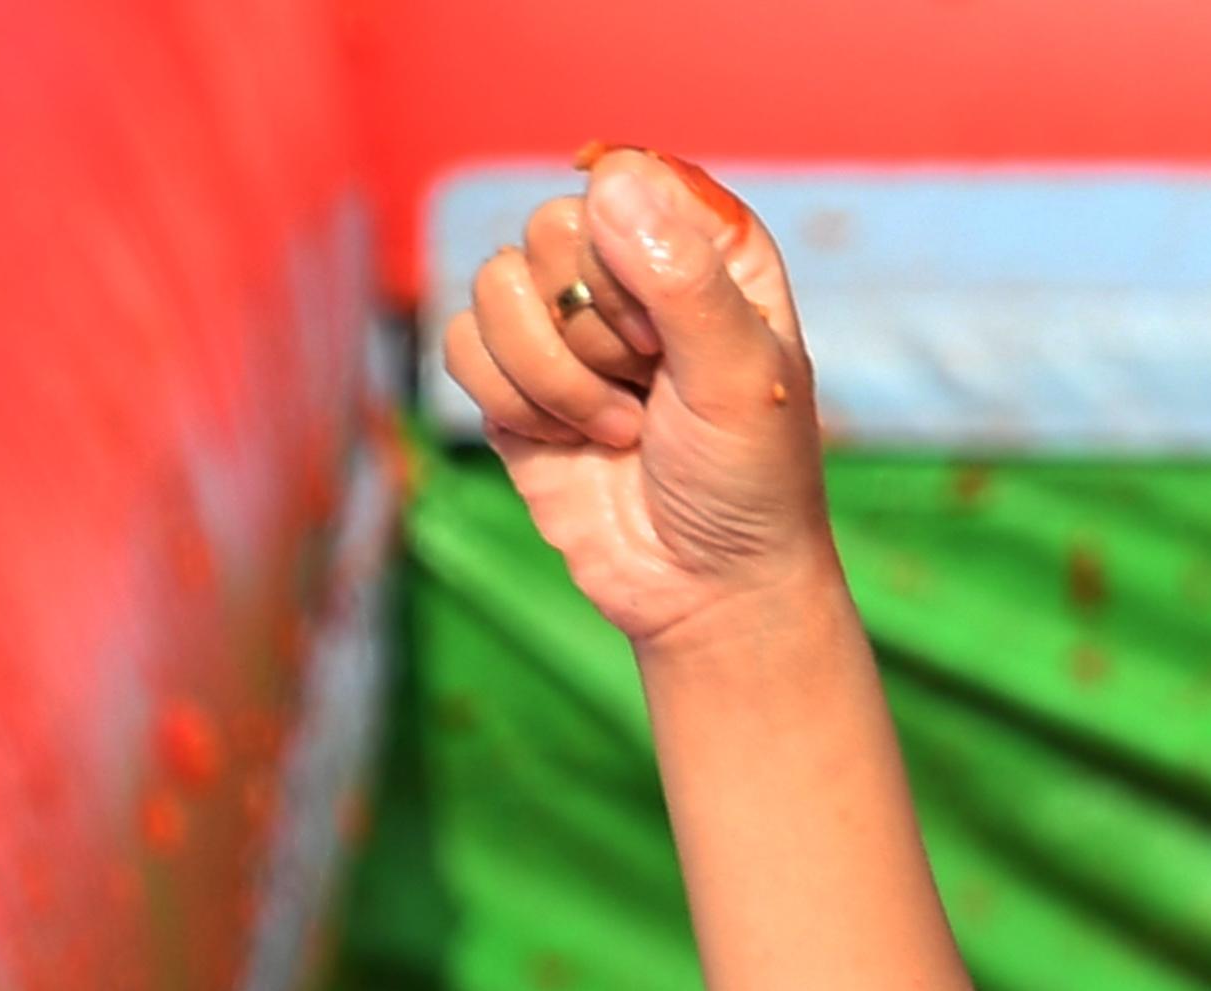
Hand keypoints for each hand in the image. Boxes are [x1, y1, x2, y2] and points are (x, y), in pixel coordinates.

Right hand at [436, 149, 830, 647]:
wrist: (708, 590)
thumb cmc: (749, 482)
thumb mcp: (742, 376)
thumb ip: (683, 276)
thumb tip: (606, 180)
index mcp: (705, 245)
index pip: (627, 180)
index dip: (631, 256)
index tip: (666, 335)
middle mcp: (630, 268)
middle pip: (550, 227)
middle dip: (596, 331)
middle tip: (650, 390)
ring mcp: (564, 323)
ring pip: (494, 284)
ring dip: (554, 378)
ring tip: (620, 430)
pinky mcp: (513, 381)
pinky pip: (461, 344)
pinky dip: (513, 405)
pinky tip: (572, 443)